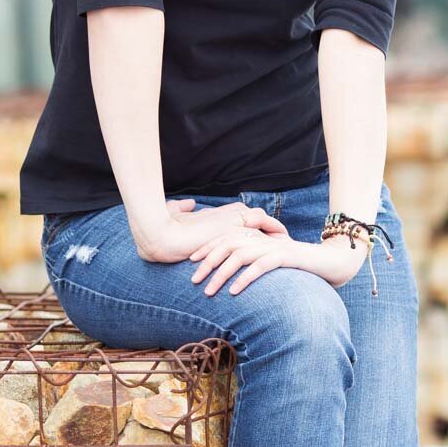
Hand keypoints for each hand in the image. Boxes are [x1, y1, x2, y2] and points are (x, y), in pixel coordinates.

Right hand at [136, 198, 290, 264]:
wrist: (161, 235)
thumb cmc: (163, 227)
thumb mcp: (174, 215)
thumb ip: (182, 207)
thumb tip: (189, 203)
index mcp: (214, 214)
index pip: (240, 213)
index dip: (253, 221)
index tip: (263, 231)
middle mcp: (224, 213)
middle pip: (254, 213)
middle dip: (269, 225)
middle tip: (282, 237)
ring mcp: (229, 218)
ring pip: (260, 217)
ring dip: (274, 229)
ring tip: (286, 241)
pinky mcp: (233, 228)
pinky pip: (261, 225)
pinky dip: (273, 230)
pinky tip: (282, 243)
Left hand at [188, 227, 365, 295]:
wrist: (331, 262)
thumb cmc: (300, 266)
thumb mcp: (273, 264)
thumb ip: (254, 264)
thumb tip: (231, 278)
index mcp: (257, 238)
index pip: (225, 239)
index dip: (206, 249)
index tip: (191, 263)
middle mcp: (263, 239)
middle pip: (227, 245)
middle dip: (207, 262)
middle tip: (193, 281)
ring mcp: (273, 247)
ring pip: (240, 255)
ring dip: (221, 274)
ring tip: (209, 292)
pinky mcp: (286, 257)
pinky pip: (260, 266)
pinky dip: (245, 278)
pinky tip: (234, 292)